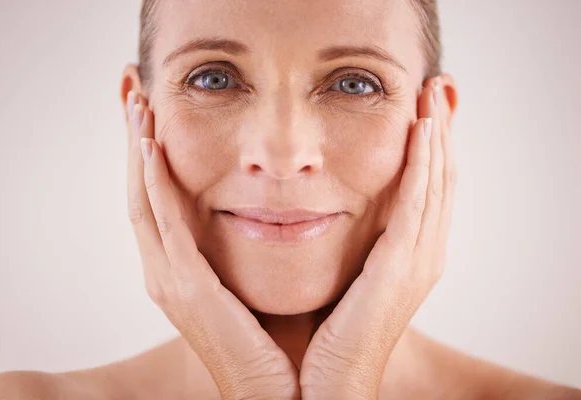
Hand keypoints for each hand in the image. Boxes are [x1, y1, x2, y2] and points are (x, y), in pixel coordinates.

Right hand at [125, 92, 299, 399]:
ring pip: (143, 201)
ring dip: (139, 151)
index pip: (156, 202)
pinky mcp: (186, 288)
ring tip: (137, 104)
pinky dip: (154, 183)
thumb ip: (241, 251)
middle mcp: (164, 273)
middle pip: (139, 193)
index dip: (148, 157)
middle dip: (134, 142)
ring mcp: (170, 281)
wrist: (276, 395)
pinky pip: (165, 224)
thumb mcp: (249, 285)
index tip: (150, 115)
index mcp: (180, 273)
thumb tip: (266, 214)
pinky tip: (153, 146)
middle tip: (132, 94)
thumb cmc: (271, 342)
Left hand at [299, 76, 455, 398]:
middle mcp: (422, 255)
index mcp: (406, 259)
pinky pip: (420, 200)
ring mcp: (418, 260)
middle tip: (434, 89)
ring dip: (436, 137)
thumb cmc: (321, 335)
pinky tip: (423, 129)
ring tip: (431, 95)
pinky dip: (425, 162)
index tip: (420, 110)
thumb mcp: (338, 278)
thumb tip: (319, 213)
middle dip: (439, 134)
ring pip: (436, 183)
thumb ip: (344, 246)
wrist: (321, 387)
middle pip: (439, 181)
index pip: (425, 192)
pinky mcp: (404, 265)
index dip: (427, 151)